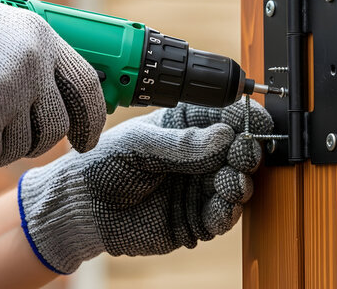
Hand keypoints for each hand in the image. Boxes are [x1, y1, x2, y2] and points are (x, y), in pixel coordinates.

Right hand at [0, 0, 105, 177]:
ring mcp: (7, 89)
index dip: (92, 120)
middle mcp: (32, 63)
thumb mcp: (4, 30)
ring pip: (19, 147)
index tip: (85, 141)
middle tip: (7, 139)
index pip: (86, 87)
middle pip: (54, 127)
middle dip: (33, 143)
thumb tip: (63, 102)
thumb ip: (36, 60)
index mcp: (42, 38)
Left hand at [18, 99, 272, 273]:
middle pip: (238, 152)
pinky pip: (222, 217)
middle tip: (243, 156)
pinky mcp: (195, 219)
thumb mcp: (139, 145)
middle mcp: (198, 157)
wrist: (80, 208)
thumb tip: (223, 135)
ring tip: (229, 183)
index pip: (225, 118)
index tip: (256, 124)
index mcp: (185, 128)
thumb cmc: (102, 165)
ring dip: (240, 184)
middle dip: (247, 153)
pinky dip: (228, 213)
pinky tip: (222, 207)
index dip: (244, 119)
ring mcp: (198, 188)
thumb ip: (181, 144)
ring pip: (236, 184)